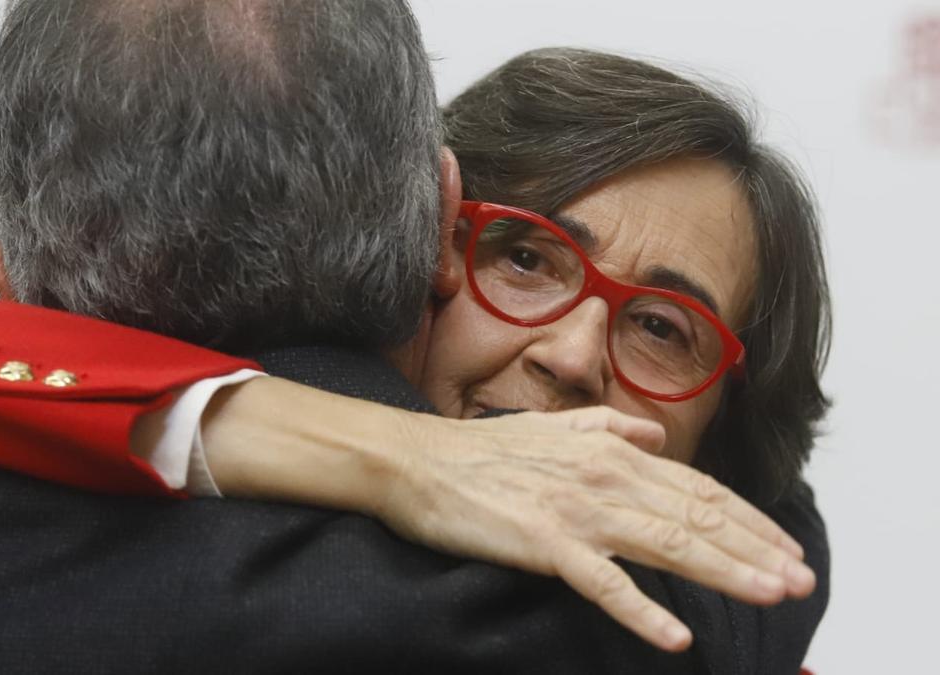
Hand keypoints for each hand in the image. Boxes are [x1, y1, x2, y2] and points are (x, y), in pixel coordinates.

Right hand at [373, 407, 815, 652]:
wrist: (418, 461)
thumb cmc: (481, 450)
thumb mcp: (553, 427)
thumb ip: (609, 428)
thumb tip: (653, 433)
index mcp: (610, 452)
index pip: (696, 488)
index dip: (746, 519)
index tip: (784, 546)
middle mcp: (604, 477)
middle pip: (696, 517)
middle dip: (755, 550)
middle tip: (801, 581)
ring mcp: (576, 511)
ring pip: (667, 544)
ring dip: (725, 572)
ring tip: (771, 595)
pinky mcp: (543, 543)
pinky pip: (602, 583)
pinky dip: (641, 611)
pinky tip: (675, 636)